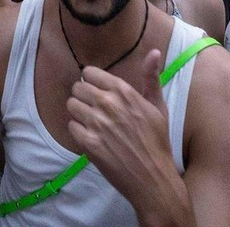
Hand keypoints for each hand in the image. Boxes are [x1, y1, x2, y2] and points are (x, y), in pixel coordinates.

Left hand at [65, 53, 178, 208]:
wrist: (153, 177)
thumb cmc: (157, 141)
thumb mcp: (158, 107)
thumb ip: (151, 78)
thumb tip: (154, 52)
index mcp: (124, 92)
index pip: (90, 73)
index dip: (91, 82)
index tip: (96, 91)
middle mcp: (108, 104)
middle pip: (77, 88)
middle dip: (83, 97)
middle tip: (93, 109)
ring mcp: (97, 124)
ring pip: (71, 106)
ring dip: (78, 113)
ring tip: (91, 123)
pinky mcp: (89, 143)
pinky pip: (71, 126)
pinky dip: (78, 131)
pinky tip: (90, 137)